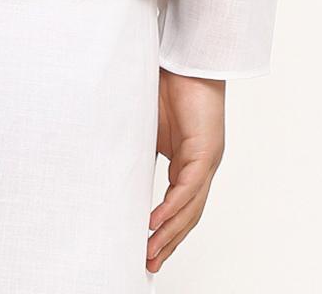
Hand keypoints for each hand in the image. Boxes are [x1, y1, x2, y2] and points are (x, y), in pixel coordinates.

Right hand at [147, 68, 225, 272]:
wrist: (187, 58)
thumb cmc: (168, 84)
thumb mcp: (146, 125)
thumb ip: (137, 148)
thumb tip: (114, 167)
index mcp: (187, 162)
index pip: (178, 207)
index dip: (164, 230)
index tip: (146, 249)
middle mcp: (200, 167)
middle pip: (187, 216)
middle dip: (167, 243)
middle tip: (148, 264)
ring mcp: (206, 161)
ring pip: (190, 209)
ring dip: (169, 234)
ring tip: (150, 253)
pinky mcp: (207, 152)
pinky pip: (188, 188)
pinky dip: (172, 208)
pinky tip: (156, 223)